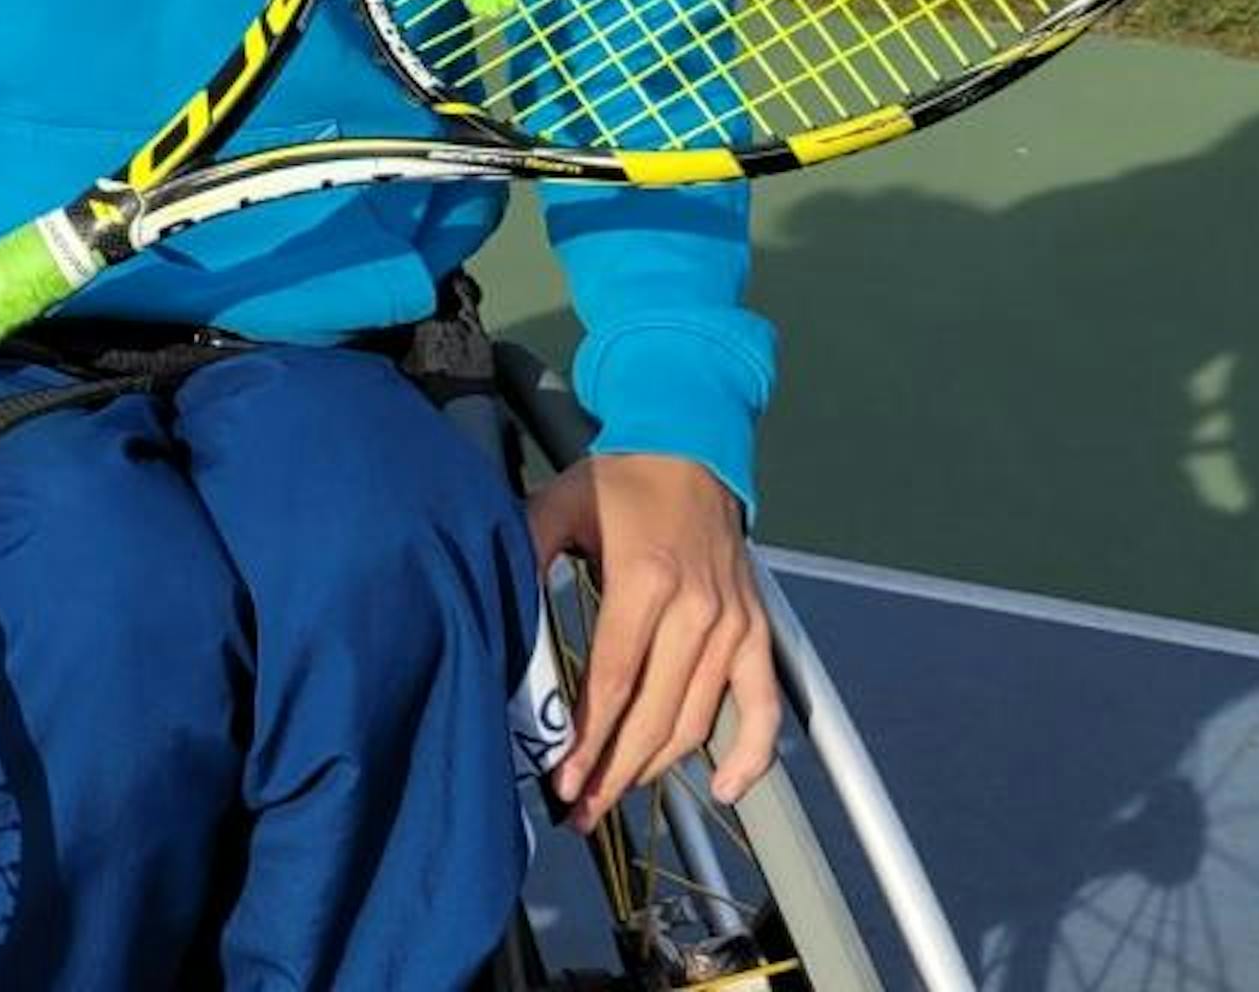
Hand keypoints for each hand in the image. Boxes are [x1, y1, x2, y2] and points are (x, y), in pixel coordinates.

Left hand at [525, 452, 778, 832]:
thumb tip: (493, 622)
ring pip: (699, 719)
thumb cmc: (618, 484)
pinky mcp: (756, 630)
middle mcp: (697, 610)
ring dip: (657, 767)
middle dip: (614, 770)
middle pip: (656, 714)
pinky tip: (720, 786)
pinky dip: (752, 753)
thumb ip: (524, 562)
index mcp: (646, 581)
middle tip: (581, 808)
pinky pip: (765, 704)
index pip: (614, 682)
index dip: (588, 739)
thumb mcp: (555, 509)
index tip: (562, 780)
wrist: (690, 450)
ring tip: (615, 793)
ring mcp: (734, 624)